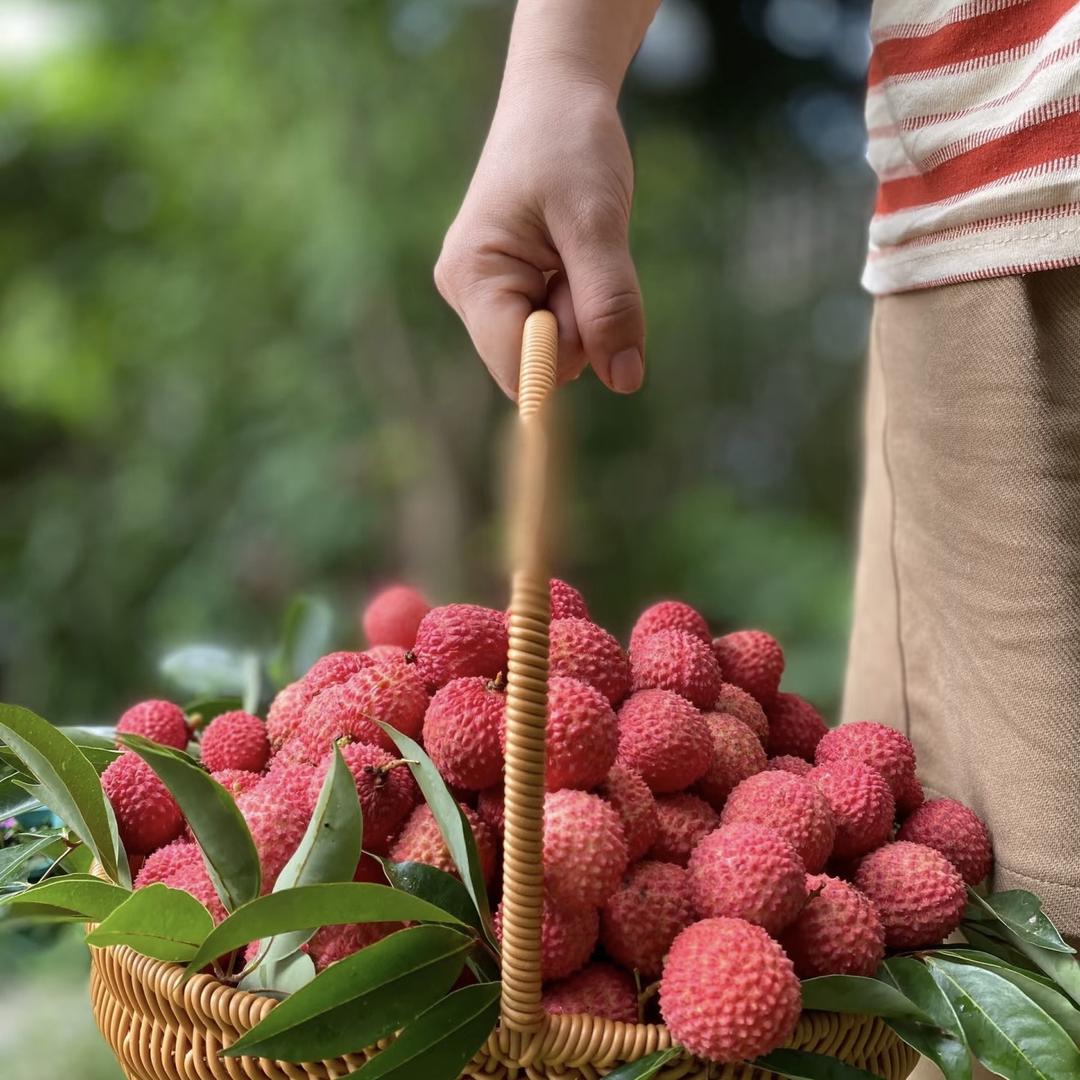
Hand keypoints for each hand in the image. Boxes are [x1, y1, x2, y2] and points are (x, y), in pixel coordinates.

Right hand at [435, 75, 644, 397]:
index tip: (594, 304)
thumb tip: (625, 380)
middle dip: (578, 329)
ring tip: (578, 251)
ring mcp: (485, 295)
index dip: (569, 355)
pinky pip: (554, 327)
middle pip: (535, 363)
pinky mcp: (508, 291)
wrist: (557, 97)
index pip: (518, 366)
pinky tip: (572, 258)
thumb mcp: (597, 222)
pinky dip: (578, 304)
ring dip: (582, 314)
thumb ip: (610, 303)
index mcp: (472, 276)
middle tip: (587, 259)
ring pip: (550, 348)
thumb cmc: (569, 144)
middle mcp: (467, 293)